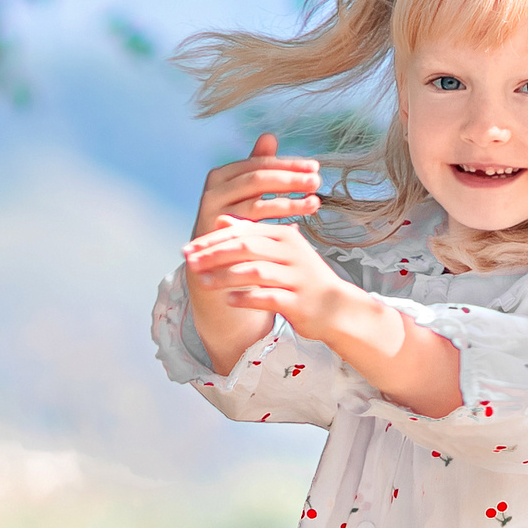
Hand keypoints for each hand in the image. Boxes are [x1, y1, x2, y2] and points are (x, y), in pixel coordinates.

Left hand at [183, 215, 351, 343]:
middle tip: (190, 263)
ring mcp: (296, 277)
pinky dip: (245, 298)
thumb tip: (221, 219)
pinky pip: (267, 297)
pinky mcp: (298, 302)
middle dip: (214, 255)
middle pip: (246, 247)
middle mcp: (291, 252)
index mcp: (285, 236)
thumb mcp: (279, 252)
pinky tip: (228, 300)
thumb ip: (251, 235)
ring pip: (254, 271)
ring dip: (224, 276)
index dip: (213, 240)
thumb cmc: (303, 279)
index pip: (243, 231)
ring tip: (203, 282)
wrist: (338, 308)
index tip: (189, 249)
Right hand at [192, 129, 319, 239]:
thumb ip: (255, 167)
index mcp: (221, 175)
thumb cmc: (231, 222)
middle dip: (290, 180)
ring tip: (314, 203)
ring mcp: (215, 214)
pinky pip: (255, 230)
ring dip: (289, 203)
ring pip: (257, 205)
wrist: (208, 262)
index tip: (315, 167)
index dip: (288, 164)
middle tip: (316, 182)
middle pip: (258, 180)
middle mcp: (214, 191)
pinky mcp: (221, 237)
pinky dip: (278, 226)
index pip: (259, 164)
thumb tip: (269, 136)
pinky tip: (298, 226)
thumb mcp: (242, 193)